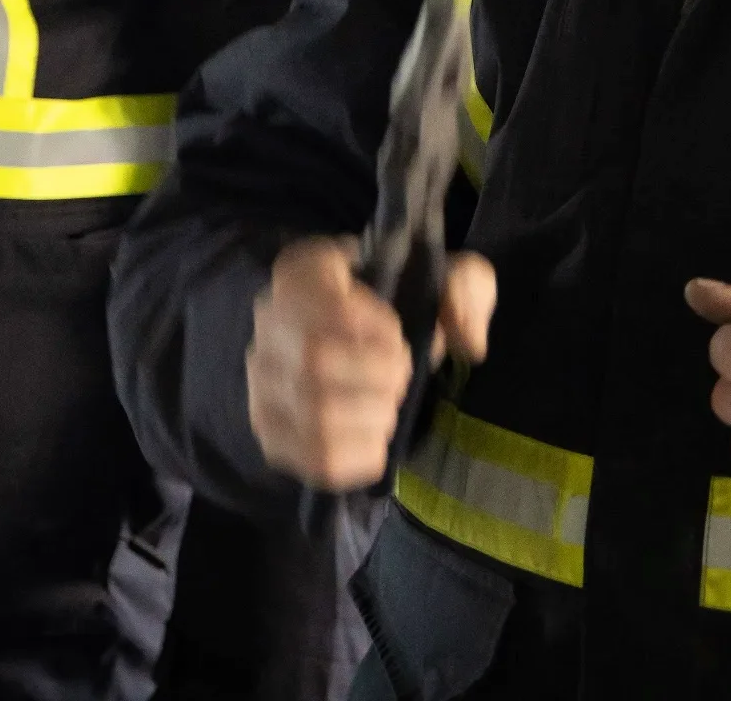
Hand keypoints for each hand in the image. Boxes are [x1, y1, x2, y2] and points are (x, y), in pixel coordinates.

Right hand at [247, 237, 495, 489]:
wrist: (361, 348)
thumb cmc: (405, 304)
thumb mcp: (445, 275)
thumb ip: (468, 286)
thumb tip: (468, 340)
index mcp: (303, 269)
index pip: (318, 292)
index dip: (369, 322)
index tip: (397, 334)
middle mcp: (268, 322)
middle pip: (314, 360)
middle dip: (375, 375)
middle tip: (401, 375)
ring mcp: (262, 381)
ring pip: (314, 415)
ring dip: (371, 415)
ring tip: (388, 405)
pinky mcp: (272, 434)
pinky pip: (315, 460)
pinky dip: (362, 456)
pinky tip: (375, 436)